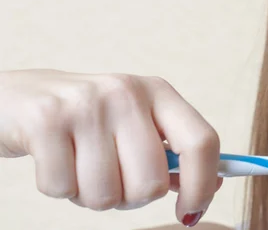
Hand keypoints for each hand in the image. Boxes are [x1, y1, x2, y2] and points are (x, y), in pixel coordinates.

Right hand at [0, 69, 220, 223]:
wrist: (19, 98)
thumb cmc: (88, 120)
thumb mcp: (135, 126)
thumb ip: (172, 154)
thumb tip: (211, 186)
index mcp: (158, 92)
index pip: (202, 141)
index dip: (201, 186)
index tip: (189, 212)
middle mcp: (127, 92)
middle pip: (152, 182)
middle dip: (131, 198)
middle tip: (113, 180)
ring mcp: (86, 104)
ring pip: (107, 194)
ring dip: (92, 196)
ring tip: (81, 166)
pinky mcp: (46, 120)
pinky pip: (64, 189)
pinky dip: (60, 189)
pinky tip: (56, 160)